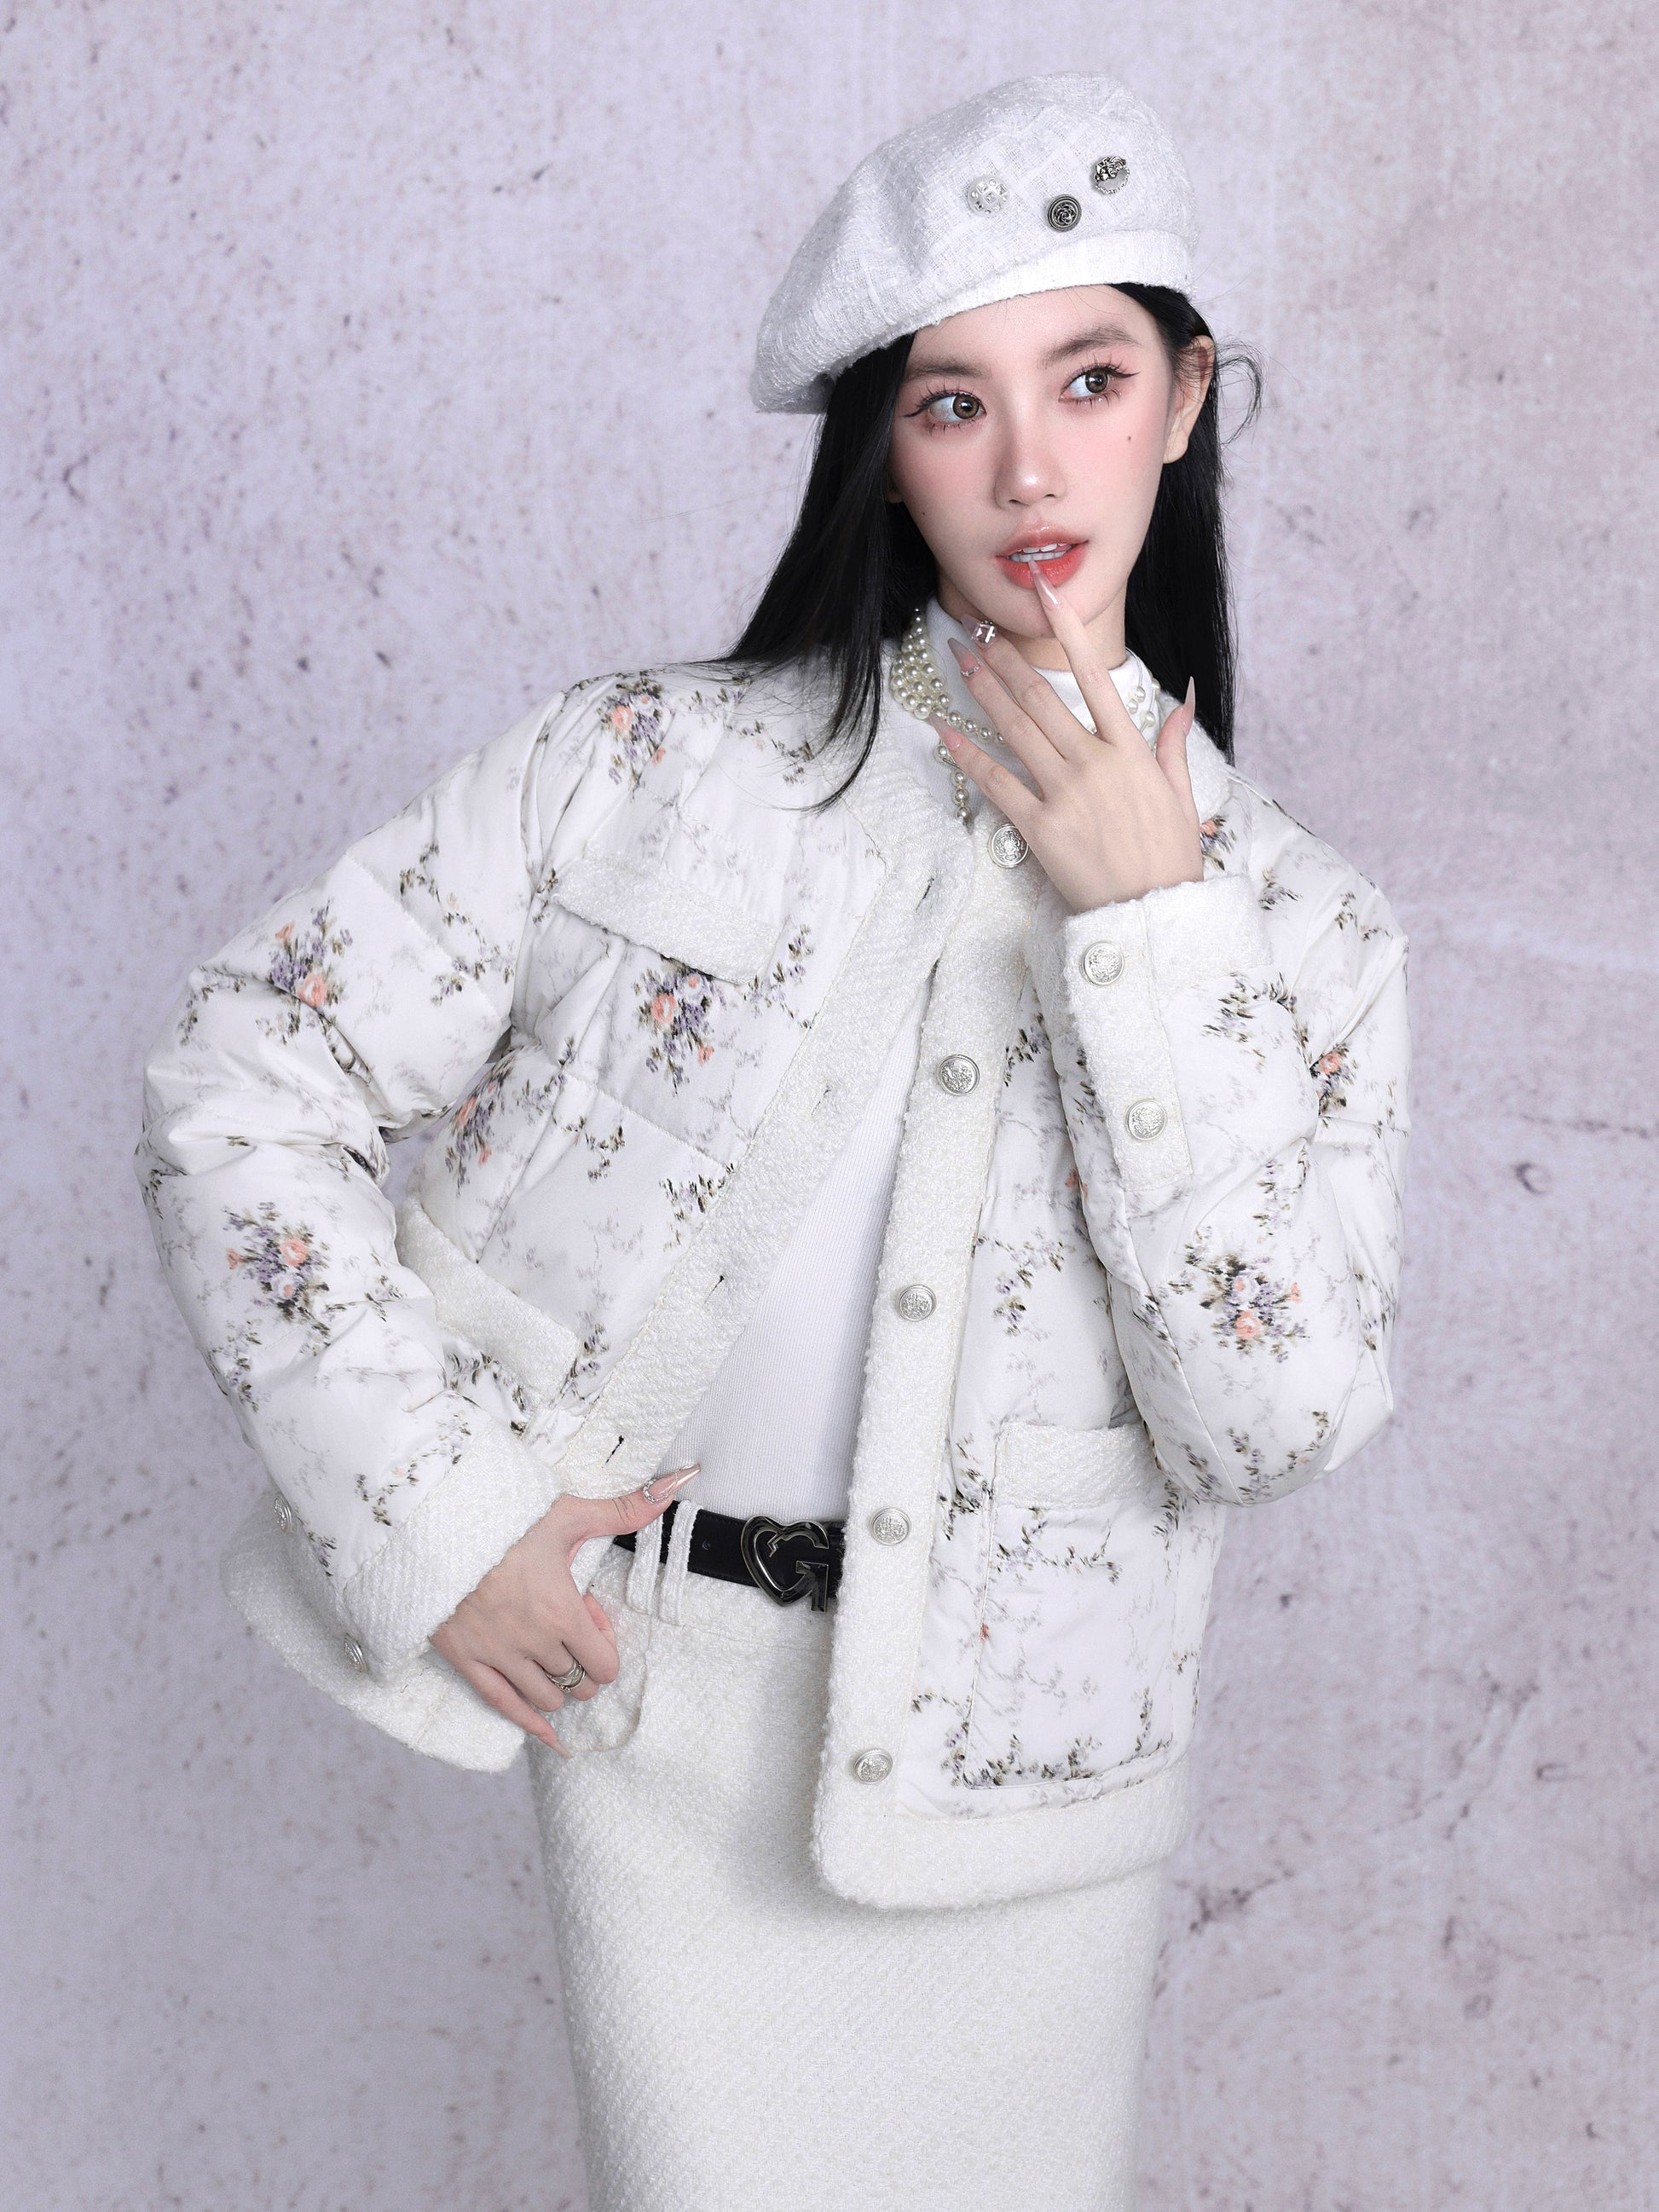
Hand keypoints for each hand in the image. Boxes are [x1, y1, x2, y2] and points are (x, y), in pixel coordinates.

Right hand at [428, 1464, 699, 1750]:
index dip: (604, 1646)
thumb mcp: (566, 1513)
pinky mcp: (465, 1659)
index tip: (591, 1617)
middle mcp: (533, 1643)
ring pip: (545, 1698)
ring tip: (549, 1655)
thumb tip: (674, 1487)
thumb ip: (622, 1510)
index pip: (604, 1663)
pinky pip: (501, 1705)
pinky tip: (548, 1736)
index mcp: (562, 1612)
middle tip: (569, 1632)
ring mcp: (498, 1655)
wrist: (435, 1525)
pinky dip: (528, 1724)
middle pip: (578, 1684)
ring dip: (556, 1685)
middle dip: (583, 1664)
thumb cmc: (504, 1518)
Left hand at [935, 568, 1203, 911]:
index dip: (1068, 629)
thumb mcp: (1182, 797)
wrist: (1155, 917)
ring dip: (982, 691)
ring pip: (1015, 730)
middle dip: (1004, 659)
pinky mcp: (1039, 828)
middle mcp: (1094, 763)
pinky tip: (944, 730)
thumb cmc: (1169, 861)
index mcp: (1130, 751)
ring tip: (958, 661)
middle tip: (976, 632)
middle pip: (1040, 697)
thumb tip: (1183, 698)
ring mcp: (1064, 794)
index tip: (1045, 593)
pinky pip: (996, 783)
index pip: (1095, 675)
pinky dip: (968, 755)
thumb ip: (1173, 744)